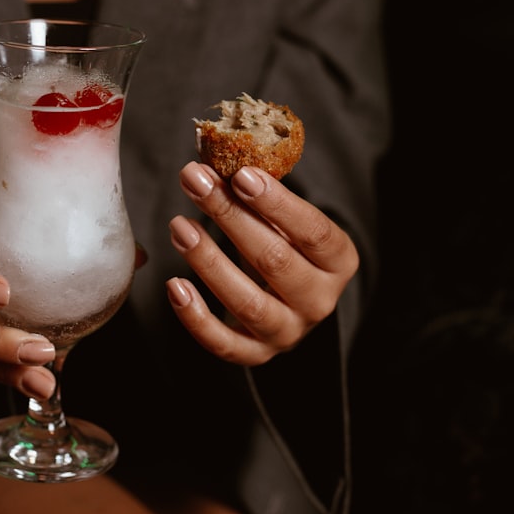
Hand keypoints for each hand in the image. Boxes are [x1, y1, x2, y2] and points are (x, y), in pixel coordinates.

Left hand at [167, 162, 358, 365]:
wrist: (287, 299)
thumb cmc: (283, 244)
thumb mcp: (284, 218)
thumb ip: (258, 193)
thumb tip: (210, 159)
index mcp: (338, 260)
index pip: (313, 231)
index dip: (277, 203)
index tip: (241, 174)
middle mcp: (319, 301)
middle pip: (275, 261)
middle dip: (230, 217)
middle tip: (195, 182)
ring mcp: (288, 332)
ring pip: (248, 303)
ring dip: (209, 262)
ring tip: (179, 226)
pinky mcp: (256, 354)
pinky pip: (225, 343)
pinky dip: (196, 318)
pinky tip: (174, 285)